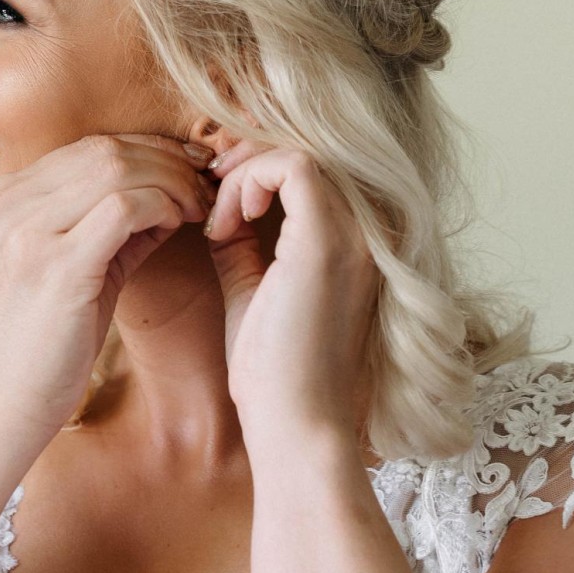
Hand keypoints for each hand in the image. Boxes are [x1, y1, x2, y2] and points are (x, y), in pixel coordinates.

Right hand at [0, 133, 214, 439]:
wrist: (4, 403)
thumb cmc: (44, 341)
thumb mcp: (74, 265)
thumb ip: (114, 223)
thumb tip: (173, 186)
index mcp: (5, 196)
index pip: (90, 146)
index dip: (150, 149)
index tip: (190, 169)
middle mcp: (8, 202)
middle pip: (106, 150)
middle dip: (168, 162)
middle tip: (205, 187)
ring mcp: (26, 230)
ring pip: (118, 169)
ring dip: (172, 183)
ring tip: (198, 207)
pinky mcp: (55, 263)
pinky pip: (124, 206)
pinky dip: (163, 205)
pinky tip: (180, 223)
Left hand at [203, 138, 379, 444]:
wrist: (294, 423)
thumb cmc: (272, 372)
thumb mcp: (252, 289)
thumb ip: (244, 243)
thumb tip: (220, 207)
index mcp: (354, 241)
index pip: (309, 167)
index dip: (256, 168)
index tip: (214, 203)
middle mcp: (367, 229)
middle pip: (307, 149)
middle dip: (247, 159)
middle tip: (206, 189)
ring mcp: (355, 232)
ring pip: (298, 151)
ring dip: (244, 172)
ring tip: (215, 216)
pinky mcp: (330, 239)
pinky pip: (292, 166)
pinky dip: (248, 183)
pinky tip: (224, 225)